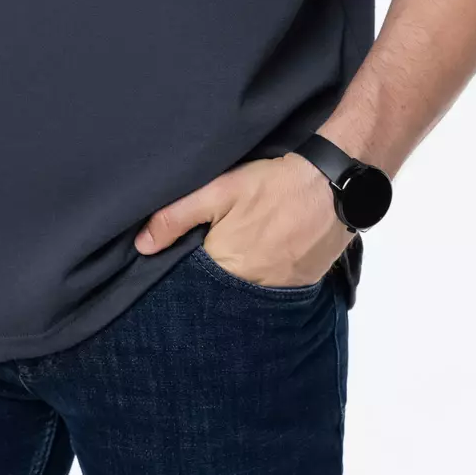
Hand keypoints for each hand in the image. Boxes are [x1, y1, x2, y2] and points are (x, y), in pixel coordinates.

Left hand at [133, 153, 349, 287]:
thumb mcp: (219, 190)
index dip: (186, 270)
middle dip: (213, 277)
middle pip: (222, 289)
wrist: (334, 183)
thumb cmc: (274, 183)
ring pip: (249, 291)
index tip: (181, 259)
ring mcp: (281, 289)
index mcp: (226, 266)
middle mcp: (253, 287)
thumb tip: (142, 246)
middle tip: (217, 248)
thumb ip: (177, 216)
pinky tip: (266, 255)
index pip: (194, 282)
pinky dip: (268, 277)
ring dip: (241, 278)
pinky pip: (276, 290)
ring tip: (243, 251)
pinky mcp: (303, 284)